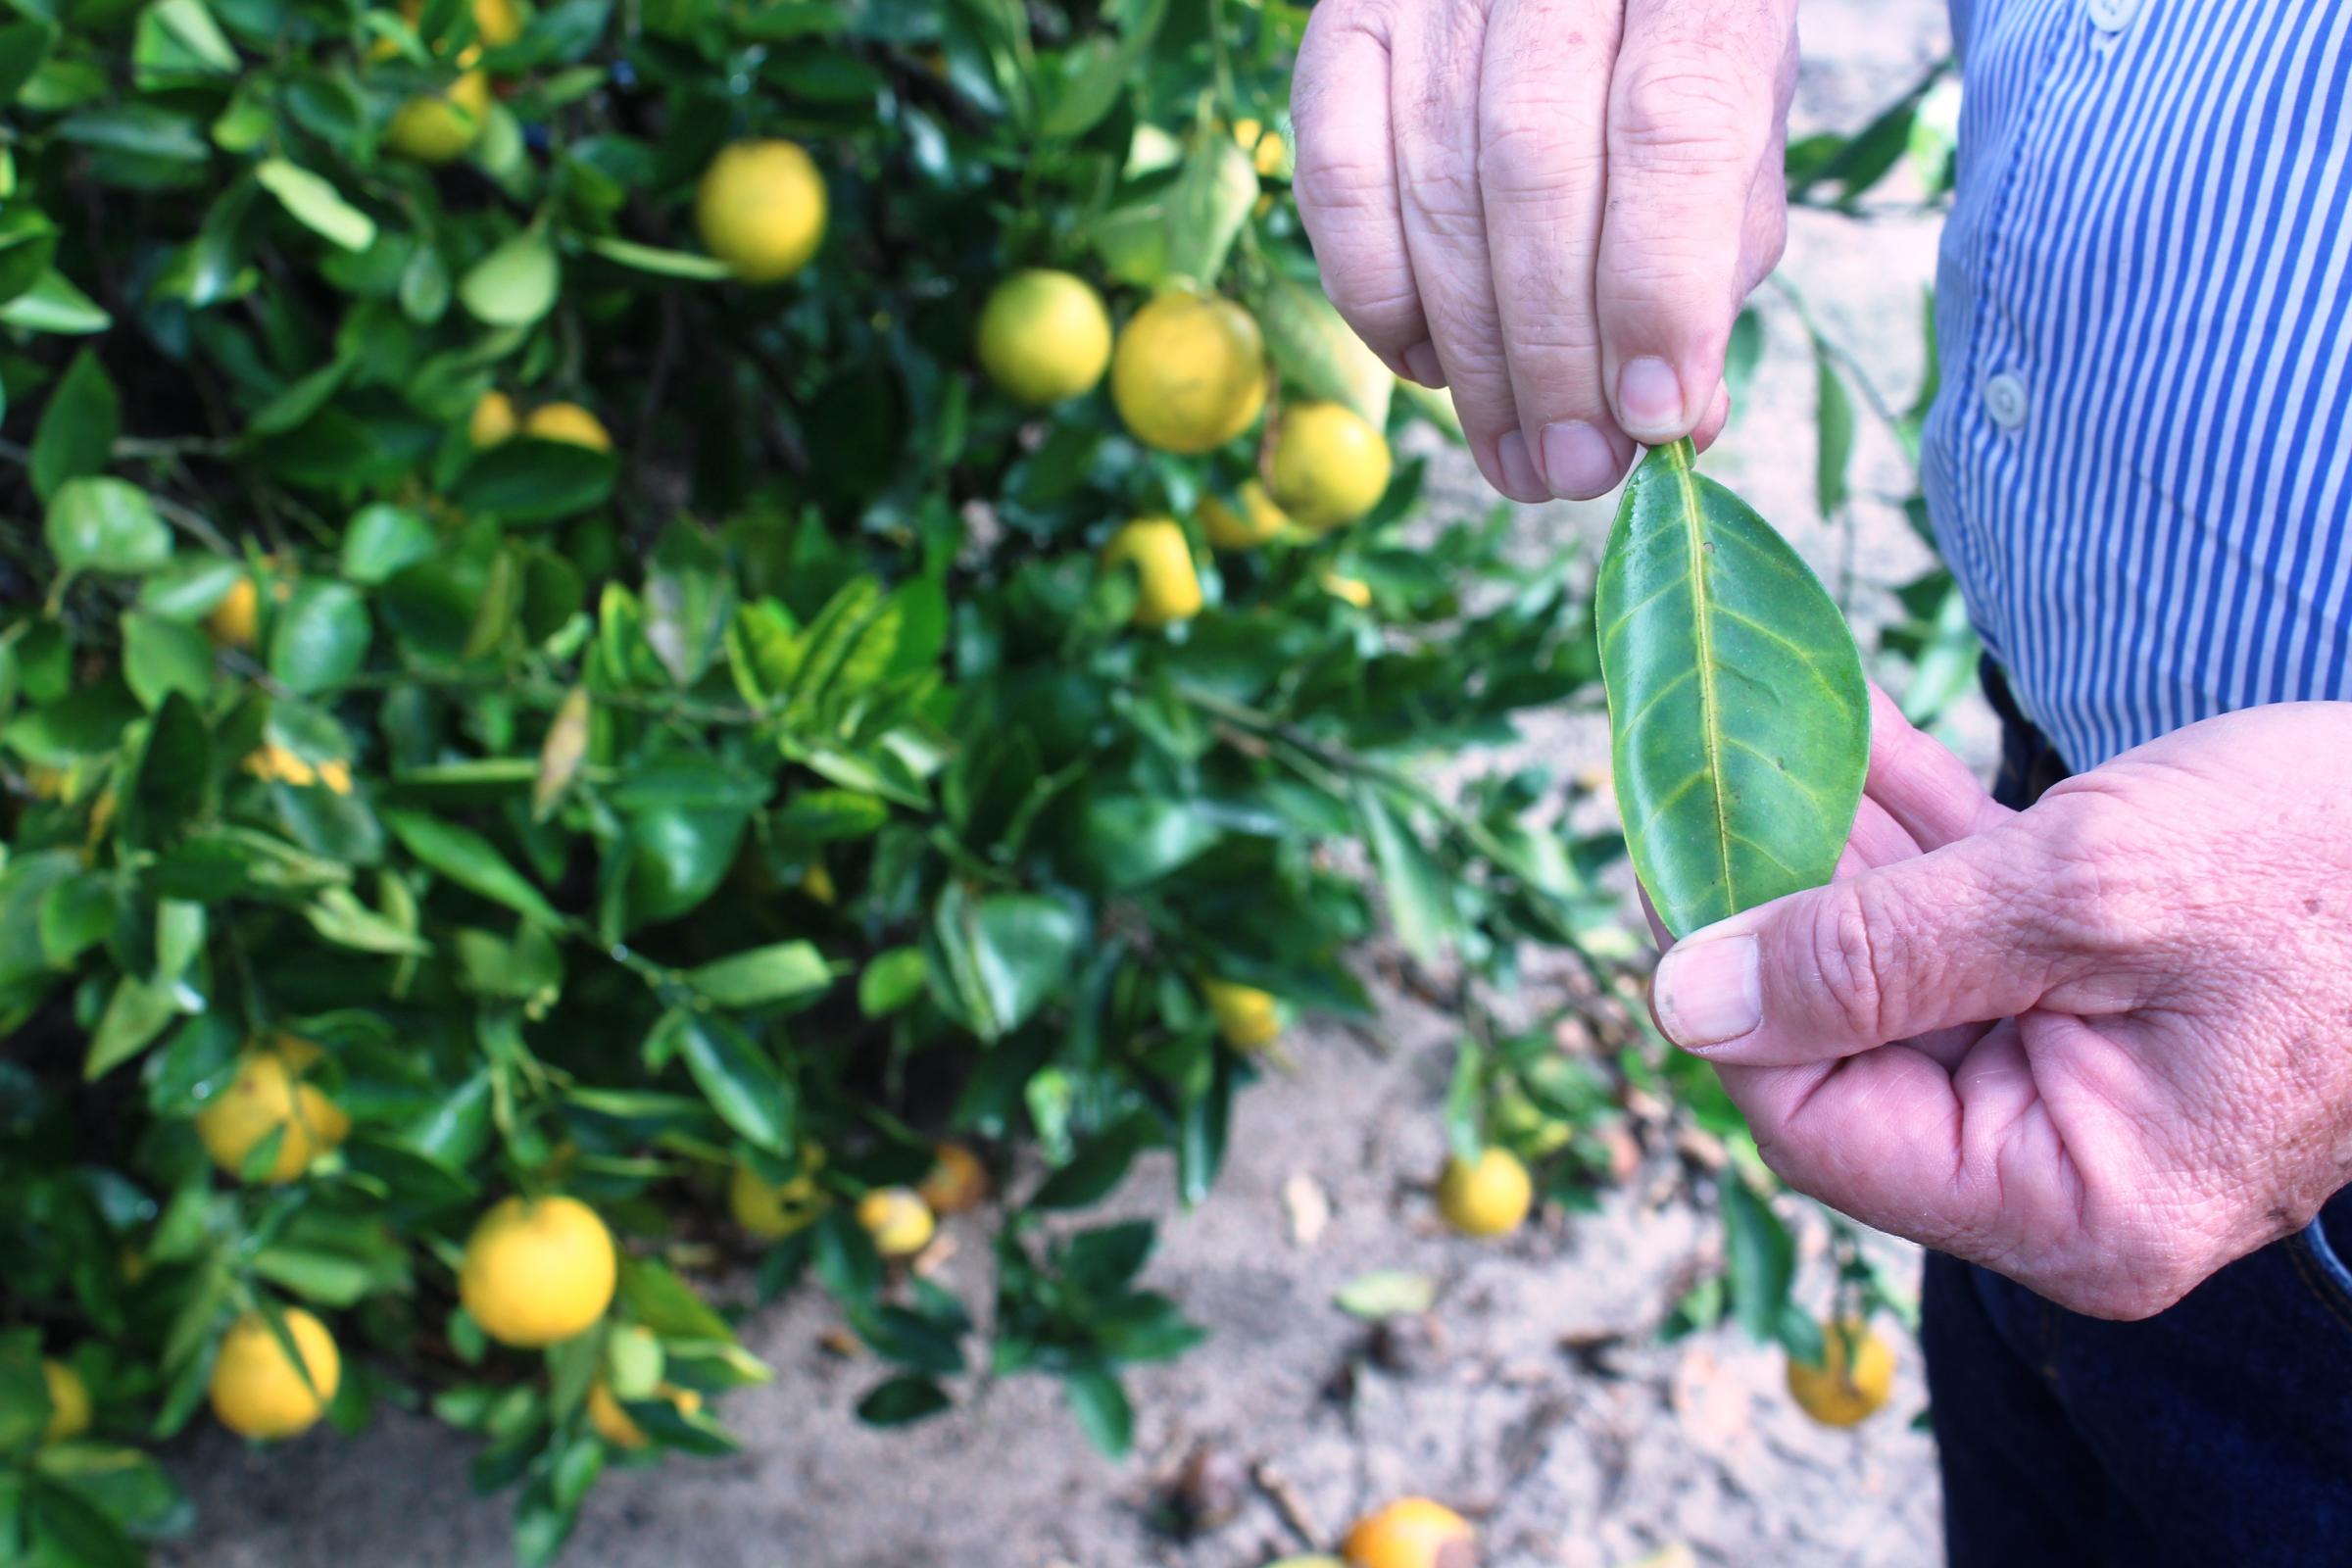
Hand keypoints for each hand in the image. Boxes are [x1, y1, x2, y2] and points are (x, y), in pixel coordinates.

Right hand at [1288, 0, 1796, 502]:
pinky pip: (1336, 179)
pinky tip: (1426, 364)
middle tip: (1574, 471)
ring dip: (1475, 358)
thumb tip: (1679, 420)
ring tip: (1516, 458)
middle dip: (1555, 354)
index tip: (1652, 418)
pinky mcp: (1346, 16)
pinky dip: (1378, 297)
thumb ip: (1712, 259)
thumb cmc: (1666, 63)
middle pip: (1536, 171)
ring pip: (1434, 188)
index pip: (1672, 130)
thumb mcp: (1737, 137)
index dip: (1657, 289)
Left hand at [1648, 691, 2351, 1318]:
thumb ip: (1874, 954)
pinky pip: (1976, 923)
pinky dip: (1917, 834)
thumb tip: (1686, 995)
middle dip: (1775, 903)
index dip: (1726, 998)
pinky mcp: (2109, 996)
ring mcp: (2089, 1080)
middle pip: (1848, 1042)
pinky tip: (1847, 733)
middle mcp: (2069, 1166)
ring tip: (1753, 734)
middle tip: (1694, 777)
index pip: (1818, 1122)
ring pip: (1901, 967)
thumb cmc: (2340, 865)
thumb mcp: (2089, 894)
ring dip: (1834, 848)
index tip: (1666, 864)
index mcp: (2073, 1198)